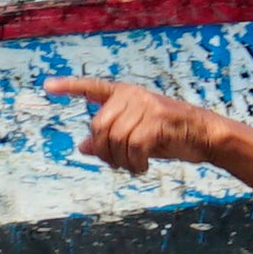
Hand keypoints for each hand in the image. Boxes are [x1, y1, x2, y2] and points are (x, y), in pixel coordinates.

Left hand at [51, 77, 221, 177]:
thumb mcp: (135, 137)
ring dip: (121, 161)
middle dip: (104, 152)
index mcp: (124, 94)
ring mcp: (146, 105)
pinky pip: (133, 147)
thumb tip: (83, 147)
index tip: (47, 87)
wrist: (205, 135)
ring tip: (133, 166)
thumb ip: (110, 138)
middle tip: (118, 164)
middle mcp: (132, 95)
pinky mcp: (158, 119)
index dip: (69, 87)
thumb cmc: (169, 136)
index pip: (92, 88)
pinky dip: (135, 163)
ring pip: (115, 139)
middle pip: (99, 127)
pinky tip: (142, 167)